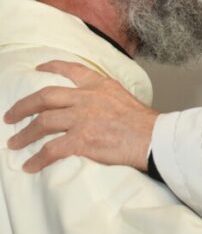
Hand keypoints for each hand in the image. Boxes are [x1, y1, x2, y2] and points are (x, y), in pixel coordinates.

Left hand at [4, 61, 158, 172]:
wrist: (154, 139)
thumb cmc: (146, 125)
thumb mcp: (125, 98)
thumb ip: (106, 98)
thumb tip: (96, 110)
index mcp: (99, 85)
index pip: (71, 69)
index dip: (51, 67)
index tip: (38, 68)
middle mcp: (87, 98)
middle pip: (45, 97)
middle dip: (23, 106)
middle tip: (10, 115)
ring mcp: (83, 119)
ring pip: (43, 123)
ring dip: (25, 135)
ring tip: (14, 143)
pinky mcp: (82, 140)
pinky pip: (51, 150)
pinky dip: (37, 159)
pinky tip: (29, 166)